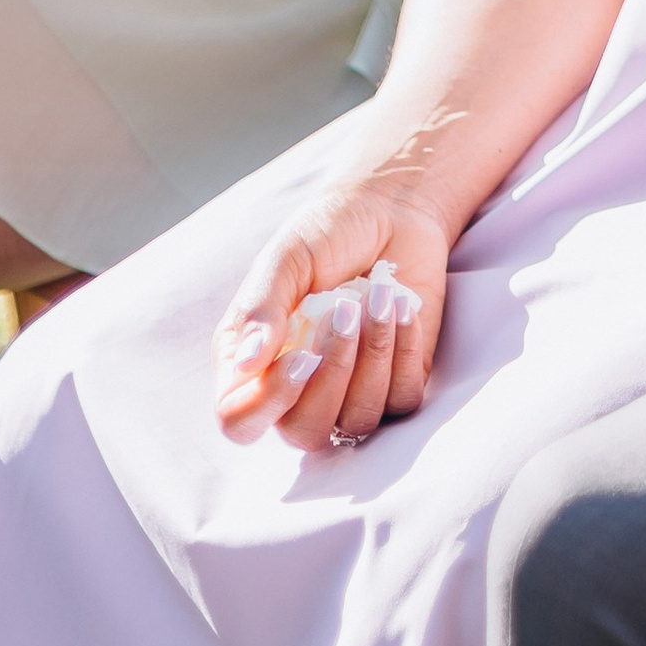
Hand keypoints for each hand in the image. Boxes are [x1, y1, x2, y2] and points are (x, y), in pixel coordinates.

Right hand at [213, 178, 454, 450]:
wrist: (393, 212)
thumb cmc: (328, 233)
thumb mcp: (287, 259)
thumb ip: (261, 309)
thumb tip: (246, 364)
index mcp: (254, 362)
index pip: (240, 422)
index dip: (267, 403)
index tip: (302, 355)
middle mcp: (298, 387)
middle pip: (304, 433)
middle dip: (332, 376)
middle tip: (345, 311)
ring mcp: (349, 390)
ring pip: (359, 421)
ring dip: (374, 356)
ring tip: (379, 296)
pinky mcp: (397, 382)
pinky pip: (402, 400)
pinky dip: (405, 351)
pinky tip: (402, 307)